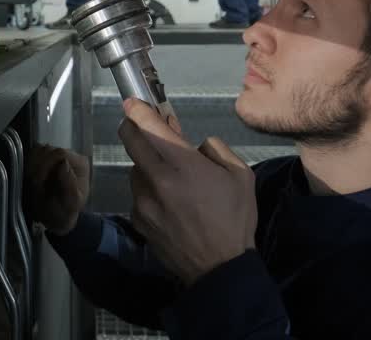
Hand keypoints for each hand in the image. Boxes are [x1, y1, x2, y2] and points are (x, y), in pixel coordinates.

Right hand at [25, 144, 90, 234]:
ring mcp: (54, 156)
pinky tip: (29, 178)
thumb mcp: (71, 203)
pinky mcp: (43, 159)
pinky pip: (31, 154)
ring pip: (38, 150)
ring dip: (31, 167)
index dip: (46, 165)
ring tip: (33, 183)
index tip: (39, 182)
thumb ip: (70, 185)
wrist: (56, 217)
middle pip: (47, 150)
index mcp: (79, 164)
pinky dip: (27, 165)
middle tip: (35, 185)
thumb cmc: (65, 211)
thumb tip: (64, 163)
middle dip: (38, 168)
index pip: (60, 153)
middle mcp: (68, 156)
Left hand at [119, 97, 256, 285]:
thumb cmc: (234, 219)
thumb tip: (196, 145)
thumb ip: (216, 149)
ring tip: (170, 176)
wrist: (219, 268)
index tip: (133, 101)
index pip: (148, 126)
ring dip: (146, 163)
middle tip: (145, 125)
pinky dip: (148, 189)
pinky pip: (138, 194)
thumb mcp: (240, 175)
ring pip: (135, 168)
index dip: (137, 109)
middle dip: (133, 127)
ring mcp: (143, 201)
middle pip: (130, 141)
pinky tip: (168, 202)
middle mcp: (156, 179)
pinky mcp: (138, 220)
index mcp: (182, 165)